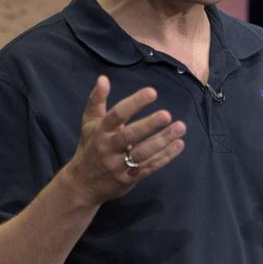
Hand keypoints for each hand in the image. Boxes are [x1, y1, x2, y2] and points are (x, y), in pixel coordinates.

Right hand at [58, 76, 186, 206]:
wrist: (82, 184)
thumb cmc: (90, 147)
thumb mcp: (89, 123)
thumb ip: (97, 101)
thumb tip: (103, 78)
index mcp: (100, 131)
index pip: (117, 115)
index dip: (134, 103)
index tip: (152, 92)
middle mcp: (108, 148)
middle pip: (129, 136)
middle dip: (148, 125)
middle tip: (167, 114)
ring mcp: (118, 165)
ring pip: (142, 153)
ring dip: (162, 141)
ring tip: (180, 128)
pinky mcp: (129, 178)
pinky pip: (149, 167)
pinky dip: (165, 157)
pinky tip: (179, 144)